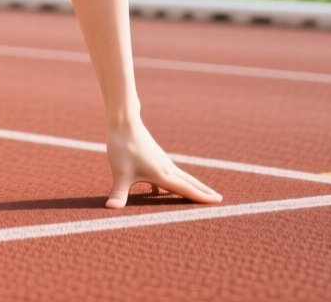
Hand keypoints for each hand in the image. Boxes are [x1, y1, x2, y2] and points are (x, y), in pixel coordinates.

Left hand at [104, 121, 221, 208]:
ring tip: (201, 193)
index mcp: (162, 174)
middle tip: (219, 199)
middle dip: (203, 192)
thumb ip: (118, 193)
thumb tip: (111, 208)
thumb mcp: (120, 173)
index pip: (186, 189)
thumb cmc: (122, 147)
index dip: (201, 197)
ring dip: (191, 186)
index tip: (218, 201)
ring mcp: (161, 162)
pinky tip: (158, 191)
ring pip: (180, 177)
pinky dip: (171, 183)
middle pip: (189, 182)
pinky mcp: (154, 158)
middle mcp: (166, 168)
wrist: (124, 123)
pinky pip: (167, 174)